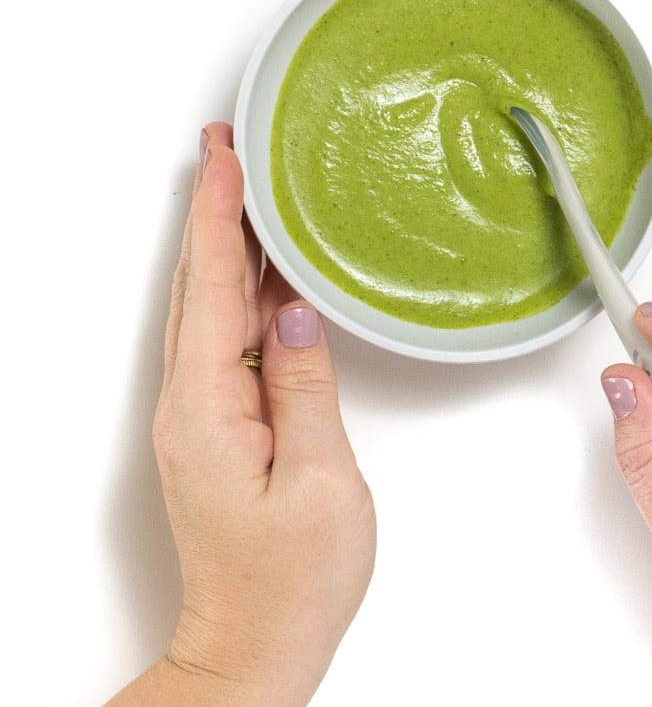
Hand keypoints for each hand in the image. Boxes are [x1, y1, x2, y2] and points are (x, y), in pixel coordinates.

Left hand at [109, 123, 375, 705]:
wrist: (255, 643)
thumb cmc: (292, 580)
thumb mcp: (321, 483)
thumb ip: (305, 389)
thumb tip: (295, 315)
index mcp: (208, 410)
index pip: (213, 287)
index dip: (219, 216)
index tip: (226, 158)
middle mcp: (190, 405)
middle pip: (199, 285)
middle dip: (210, 210)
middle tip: (224, 149)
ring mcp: (200, 415)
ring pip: (209, 307)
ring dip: (223, 244)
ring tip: (243, 190)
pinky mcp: (219, 425)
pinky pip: (225, 339)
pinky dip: (241, 291)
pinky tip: (265, 273)